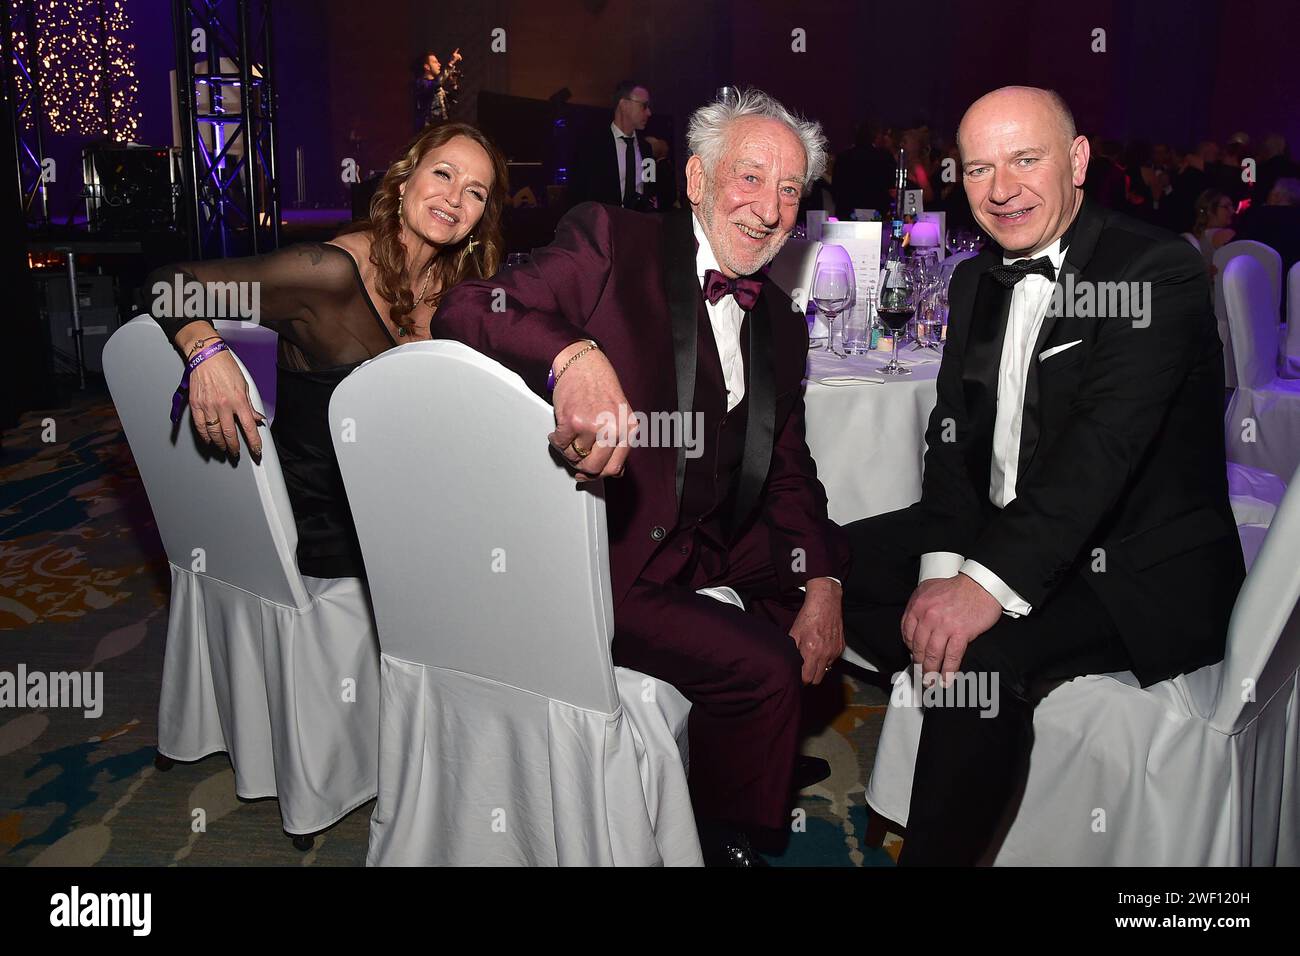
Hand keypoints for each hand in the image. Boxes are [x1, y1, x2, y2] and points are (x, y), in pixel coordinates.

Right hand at [187, 349, 264, 460]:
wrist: (206, 355)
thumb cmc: (226, 367)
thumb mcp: (244, 385)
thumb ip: (250, 405)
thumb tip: (258, 419)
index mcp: (238, 400)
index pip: (249, 427)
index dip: (254, 442)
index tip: (256, 450)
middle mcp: (223, 405)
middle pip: (230, 434)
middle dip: (234, 447)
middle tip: (236, 453)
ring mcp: (208, 406)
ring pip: (214, 433)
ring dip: (220, 443)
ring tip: (224, 448)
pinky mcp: (195, 405)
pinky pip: (200, 426)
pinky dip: (205, 436)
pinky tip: (209, 440)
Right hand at [548, 342, 635, 480]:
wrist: (584, 364)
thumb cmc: (601, 386)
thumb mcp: (620, 415)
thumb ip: (619, 443)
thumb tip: (614, 472)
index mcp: (628, 429)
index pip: (614, 467)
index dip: (599, 474)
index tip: (590, 474)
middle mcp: (612, 428)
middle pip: (593, 467)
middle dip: (581, 467)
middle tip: (575, 457)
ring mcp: (592, 425)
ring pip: (574, 456)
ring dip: (567, 451)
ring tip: (568, 438)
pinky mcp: (572, 421)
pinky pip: (561, 444)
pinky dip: (556, 441)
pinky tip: (558, 432)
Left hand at [789, 578, 843, 684]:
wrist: (825, 603)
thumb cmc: (809, 616)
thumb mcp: (794, 632)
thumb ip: (792, 650)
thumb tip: (789, 663)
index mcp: (811, 651)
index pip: (807, 678)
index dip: (801, 679)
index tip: (797, 676)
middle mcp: (825, 654)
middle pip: (818, 679)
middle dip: (810, 677)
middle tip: (804, 671)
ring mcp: (834, 651)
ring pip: (826, 670)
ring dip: (818, 667)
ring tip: (812, 657)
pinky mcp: (841, 647)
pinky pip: (832, 660)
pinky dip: (826, 658)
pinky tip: (821, 648)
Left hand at [901, 573, 1001, 679]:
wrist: (981, 585)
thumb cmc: (957, 587)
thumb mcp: (929, 589)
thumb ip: (919, 607)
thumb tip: (914, 628)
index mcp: (918, 605)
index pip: (907, 632)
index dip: (909, 647)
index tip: (913, 655)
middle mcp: (928, 616)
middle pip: (918, 646)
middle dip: (918, 664)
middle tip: (920, 674)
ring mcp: (944, 625)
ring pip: (932, 654)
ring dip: (930, 671)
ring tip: (930, 682)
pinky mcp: (961, 633)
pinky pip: (951, 656)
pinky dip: (948, 671)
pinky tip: (946, 680)